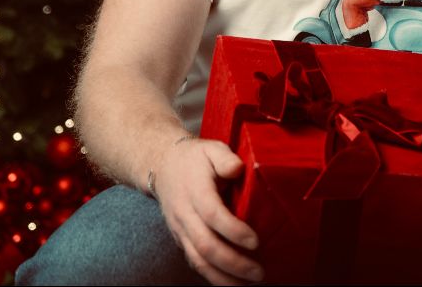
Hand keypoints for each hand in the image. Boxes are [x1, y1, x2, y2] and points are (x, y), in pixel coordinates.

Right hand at [152, 137, 262, 284]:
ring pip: (198, 260)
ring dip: (223, 277)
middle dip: (233, 263)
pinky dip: (213, 277)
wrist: (162, 166)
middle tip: (258, 272)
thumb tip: (238, 168)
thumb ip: (225, 158)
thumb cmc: (194, 159)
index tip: (255, 241)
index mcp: (195, 190)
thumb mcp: (211, 148)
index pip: (213, 215)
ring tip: (248, 284)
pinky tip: (233, 283)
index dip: (233, 230)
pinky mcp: (181, 240)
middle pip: (206, 245)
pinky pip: (195, 262)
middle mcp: (185, 214)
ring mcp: (181, 230)